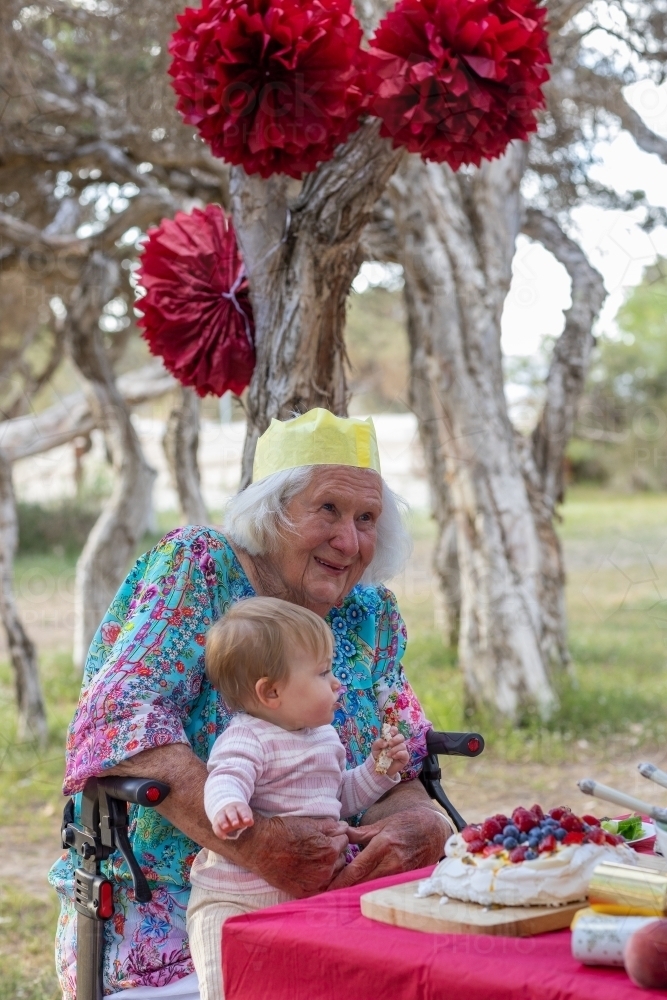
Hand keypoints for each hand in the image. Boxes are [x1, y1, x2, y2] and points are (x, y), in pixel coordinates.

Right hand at [212, 801, 253, 838]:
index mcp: (238, 807)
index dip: (244, 815)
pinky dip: (219, 832)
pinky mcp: (216, 822)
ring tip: (226, 828)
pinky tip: (224, 837)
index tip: (247, 821)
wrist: (227, 810)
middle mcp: (229, 809)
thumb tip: (250, 822)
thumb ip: (248, 819)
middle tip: (236, 824)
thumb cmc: (239, 814)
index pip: (242, 810)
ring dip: (223, 822)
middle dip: (233, 818)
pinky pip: (216, 826)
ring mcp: (221, 814)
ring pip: (221, 817)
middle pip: (231, 812)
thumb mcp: (245, 815)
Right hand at [232, 814, 350, 897]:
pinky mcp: (305, 893)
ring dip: (329, 867)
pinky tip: (309, 871)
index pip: (345, 841)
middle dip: (334, 852)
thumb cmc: (283, 832)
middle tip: (318, 847)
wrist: (260, 847)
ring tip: (313, 859)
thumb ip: (331, 826)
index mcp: (330, 850)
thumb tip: (345, 827)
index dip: (335, 836)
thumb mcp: (309, 823)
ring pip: (334, 874)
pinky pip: (322, 887)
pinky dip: (319, 880)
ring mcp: (316, 884)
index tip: (325, 836)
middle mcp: (326, 870)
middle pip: (342, 858)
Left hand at [328, 806, 447, 890]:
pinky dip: (372, 891)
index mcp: (382, 845)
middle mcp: (391, 863)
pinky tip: (361, 893)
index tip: (326, 887)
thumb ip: (362, 833)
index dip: (340, 881)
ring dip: (357, 891)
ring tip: (340, 896)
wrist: (435, 830)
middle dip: (345, 889)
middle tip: (327, 894)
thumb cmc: (407, 824)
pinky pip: (384, 889)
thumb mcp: (383, 824)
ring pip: (372, 888)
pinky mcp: (406, 880)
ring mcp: (400, 873)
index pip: (356, 869)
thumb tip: (342, 835)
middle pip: (362, 883)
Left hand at [371, 726, 408, 777]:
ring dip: (394, 749)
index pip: (395, 730)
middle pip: (401, 736)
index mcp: (391, 738)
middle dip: (395, 739)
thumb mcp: (375, 748)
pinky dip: (399, 754)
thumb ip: (378, 742)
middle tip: (389, 744)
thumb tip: (385, 742)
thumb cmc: (378, 755)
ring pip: (402, 745)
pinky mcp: (405, 757)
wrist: (380, 767)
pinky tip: (393, 757)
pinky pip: (405, 753)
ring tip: (388, 755)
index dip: (393, 730)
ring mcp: (402, 750)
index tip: (390, 734)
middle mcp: (397, 743)